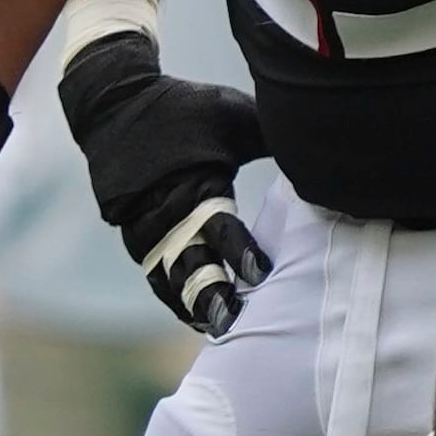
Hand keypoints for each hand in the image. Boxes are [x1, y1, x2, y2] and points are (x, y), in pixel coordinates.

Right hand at [61, 28, 272, 335]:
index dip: (242, 252)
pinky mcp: (133, 236)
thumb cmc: (186, 109)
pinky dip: (173, 297)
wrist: (116, 105)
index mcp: (197, 185)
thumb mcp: (233, 117)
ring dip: (192, 304)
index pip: (222, 227)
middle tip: (233, 322)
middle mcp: (168, 213)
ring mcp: (145, 229)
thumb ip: (272, 137)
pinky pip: (155, 275)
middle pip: (193, 264)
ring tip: (216, 329)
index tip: (262, 275)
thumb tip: (319, 144)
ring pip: (171, 278)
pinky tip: (194, 318)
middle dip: (213, 294)